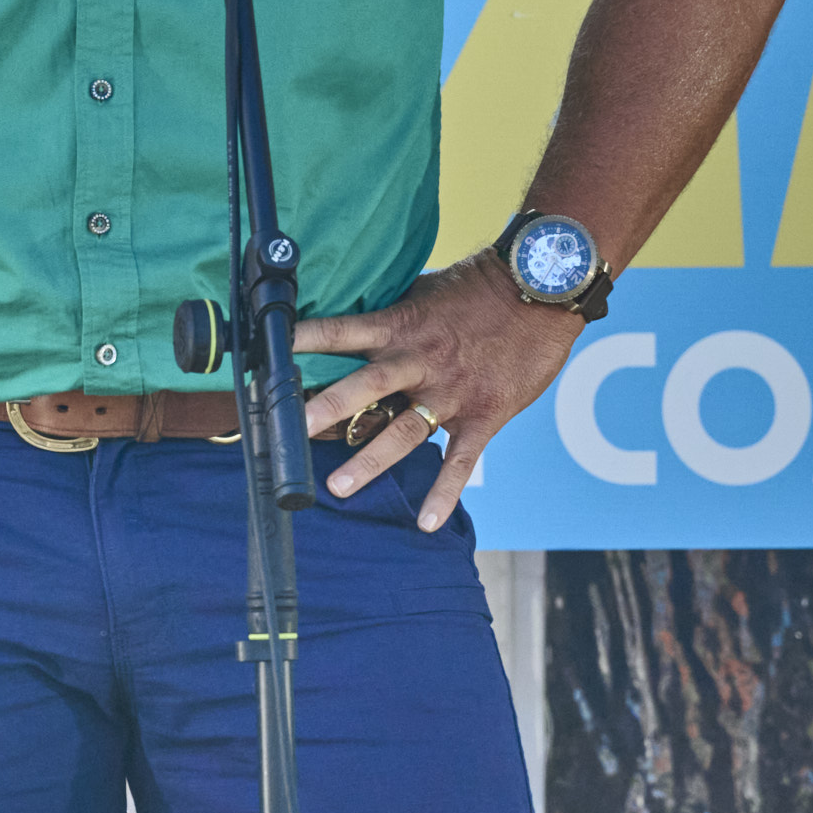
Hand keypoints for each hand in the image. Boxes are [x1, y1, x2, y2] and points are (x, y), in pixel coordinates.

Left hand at [296, 254, 583, 532]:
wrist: (542, 290)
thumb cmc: (482, 288)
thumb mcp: (426, 292)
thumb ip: (392, 317)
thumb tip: (352, 329)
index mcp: (401, 326)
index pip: (343, 331)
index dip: (306, 341)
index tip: (270, 353)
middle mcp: (420, 360)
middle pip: (366, 386)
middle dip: (328, 408)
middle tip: (294, 429)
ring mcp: (451, 392)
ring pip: (403, 432)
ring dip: (369, 461)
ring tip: (337, 488)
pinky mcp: (483, 415)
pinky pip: (460, 461)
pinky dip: (444, 494)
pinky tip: (426, 523)